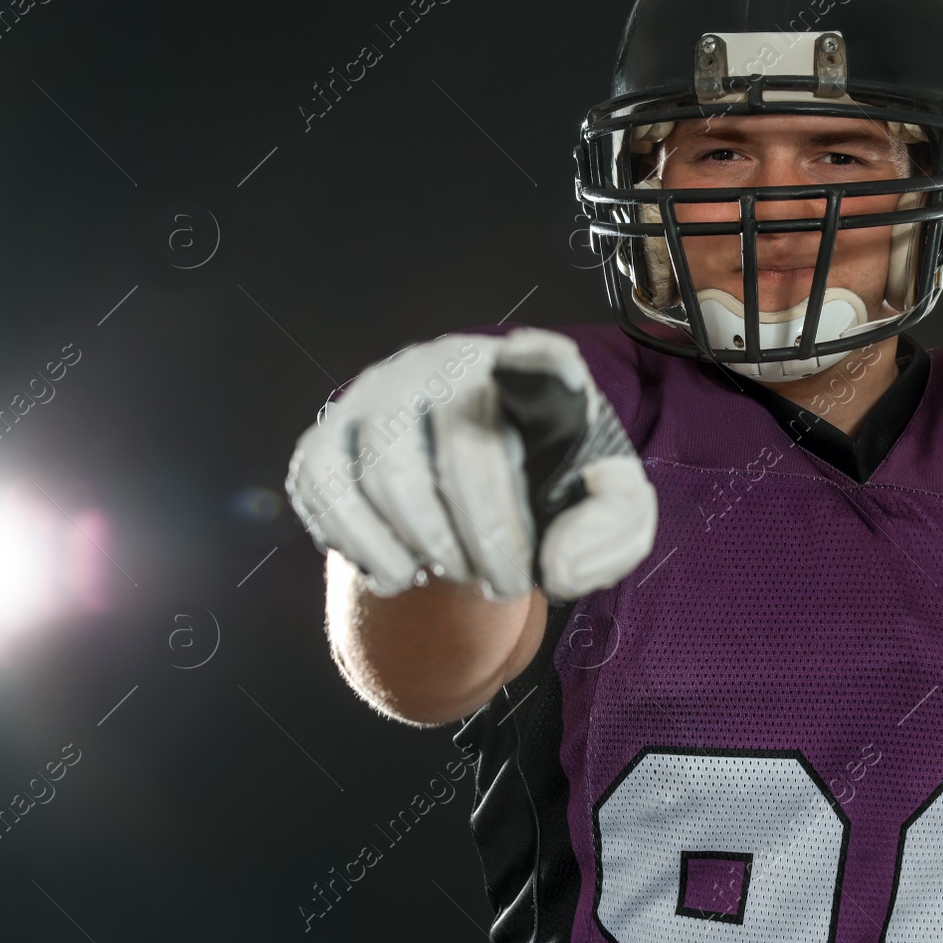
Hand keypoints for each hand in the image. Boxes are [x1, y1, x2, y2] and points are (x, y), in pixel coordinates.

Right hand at [285, 328, 656, 600]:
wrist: (469, 502)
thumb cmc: (547, 489)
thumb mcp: (606, 508)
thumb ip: (614, 528)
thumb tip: (557, 565)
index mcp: (533, 369)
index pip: (540, 358)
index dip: (540, 365)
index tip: (547, 369)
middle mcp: (449, 363)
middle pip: (462, 449)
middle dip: (487, 537)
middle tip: (505, 584)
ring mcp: (379, 394)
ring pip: (389, 475)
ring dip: (429, 547)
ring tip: (457, 573)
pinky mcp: (327, 436)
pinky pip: (329, 492)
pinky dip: (366, 549)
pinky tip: (402, 570)